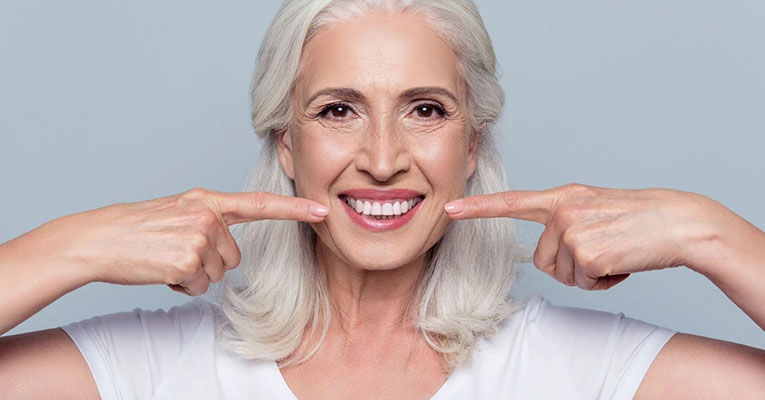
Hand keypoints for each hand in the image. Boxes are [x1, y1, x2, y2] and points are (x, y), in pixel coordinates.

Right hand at [46, 188, 327, 295]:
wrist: (99, 239)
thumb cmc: (138, 229)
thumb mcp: (178, 211)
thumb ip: (209, 219)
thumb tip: (230, 248)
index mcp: (207, 200)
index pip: (259, 204)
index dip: (293, 210)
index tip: (321, 210)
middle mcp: (207, 215)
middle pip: (234, 256)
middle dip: (209, 262)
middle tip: (176, 251)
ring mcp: (198, 237)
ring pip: (218, 273)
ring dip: (194, 275)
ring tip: (166, 258)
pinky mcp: (187, 260)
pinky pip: (200, 286)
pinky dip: (181, 286)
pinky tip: (161, 270)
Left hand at [444, 183, 724, 289]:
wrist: (678, 222)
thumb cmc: (639, 221)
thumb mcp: (596, 209)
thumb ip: (567, 222)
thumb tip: (550, 253)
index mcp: (564, 197)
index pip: (513, 202)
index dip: (479, 209)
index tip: (450, 210)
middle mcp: (563, 210)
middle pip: (542, 260)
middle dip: (570, 267)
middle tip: (602, 252)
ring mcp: (572, 229)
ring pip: (562, 274)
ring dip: (588, 274)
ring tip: (614, 253)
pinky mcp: (585, 251)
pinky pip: (583, 282)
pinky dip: (604, 281)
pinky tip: (621, 262)